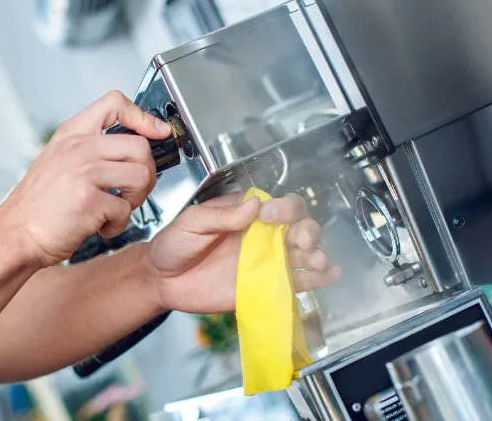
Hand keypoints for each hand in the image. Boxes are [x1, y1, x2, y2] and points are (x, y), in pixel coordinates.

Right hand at [0, 91, 170, 266]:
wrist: (15, 235)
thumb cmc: (38, 205)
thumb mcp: (59, 160)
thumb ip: (91, 149)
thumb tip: (134, 147)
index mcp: (72, 134)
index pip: (115, 103)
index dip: (143, 117)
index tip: (158, 131)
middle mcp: (79, 148)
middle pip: (140, 146)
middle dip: (147, 172)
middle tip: (132, 190)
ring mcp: (84, 173)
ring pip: (141, 176)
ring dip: (136, 199)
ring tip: (118, 208)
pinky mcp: (89, 201)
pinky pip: (125, 210)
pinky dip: (118, 224)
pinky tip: (102, 226)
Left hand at [146, 193, 341, 314]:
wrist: (162, 281)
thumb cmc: (175, 245)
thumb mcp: (192, 222)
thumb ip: (221, 216)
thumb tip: (254, 204)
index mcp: (247, 214)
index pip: (278, 204)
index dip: (281, 207)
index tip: (267, 216)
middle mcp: (263, 236)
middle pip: (300, 226)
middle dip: (307, 230)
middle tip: (299, 240)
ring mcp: (267, 262)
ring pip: (305, 253)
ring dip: (317, 253)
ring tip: (315, 259)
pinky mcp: (266, 287)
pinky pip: (296, 282)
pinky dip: (317, 278)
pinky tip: (329, 274)